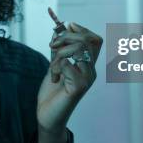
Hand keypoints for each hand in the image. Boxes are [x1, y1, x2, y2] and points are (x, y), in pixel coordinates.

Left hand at [34, 16, 101, 142]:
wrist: (47, 116)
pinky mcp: (79, 87)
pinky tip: (53, 77)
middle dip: (66, 37)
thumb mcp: (55, 65)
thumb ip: (59, 50)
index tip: (67, 26)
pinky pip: (67, 63)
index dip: (82, 30)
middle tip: (52, 46)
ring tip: (53, 66)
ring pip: (78, 49)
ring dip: (59, 53)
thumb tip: (57, 30)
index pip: (95, 40)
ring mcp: (87, 79)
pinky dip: (56, 65)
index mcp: (87, 65)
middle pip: (86, 41)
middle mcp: (91, 71)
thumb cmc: (52, 93)